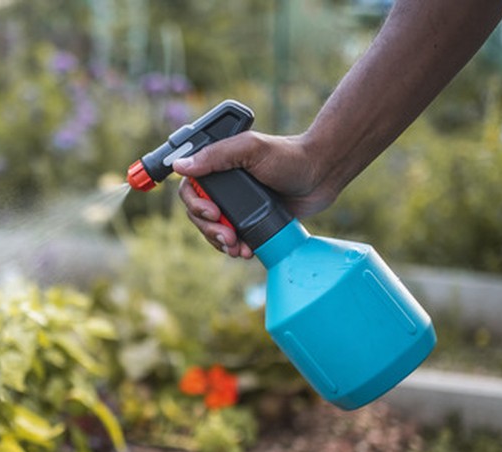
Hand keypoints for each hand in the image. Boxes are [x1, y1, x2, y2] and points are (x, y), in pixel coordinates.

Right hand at [172, 131, 333, 258]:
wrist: (321, 175)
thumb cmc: (289, 155)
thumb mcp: (250, 149)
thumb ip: (216, 156)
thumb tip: (180, 165)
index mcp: (218, 166)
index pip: (190, 188)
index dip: (195, 204)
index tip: (212, 212)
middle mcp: (224, 187)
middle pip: (199, 214)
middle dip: (210, 229)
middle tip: (227, 237)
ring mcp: (237, 206)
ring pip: (214, 230)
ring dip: (220, 243)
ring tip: (236, 249)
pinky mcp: (252, 221)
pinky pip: (235, 239)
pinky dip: (236, 248)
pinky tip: (245, 251)